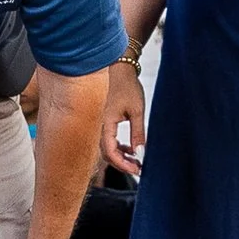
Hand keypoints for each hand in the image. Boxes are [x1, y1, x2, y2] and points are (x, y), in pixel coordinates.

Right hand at [101, 59, 145, 180]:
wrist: (117, 68)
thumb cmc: (126, 86)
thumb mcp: (136, 110)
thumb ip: (138, 133)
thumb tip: (140, 153)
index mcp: (104, 122)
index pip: (110, 152)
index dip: (123, 164)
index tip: (138, 170)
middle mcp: (97, 125)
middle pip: (106, 154)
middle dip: (123, 164)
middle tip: (139, 168)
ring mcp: (98, 124)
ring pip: (106, 149)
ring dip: (120, 156)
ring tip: (137, 160)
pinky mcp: (101, 122)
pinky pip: (106, 141)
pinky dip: (117, 148)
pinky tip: (130, 148)